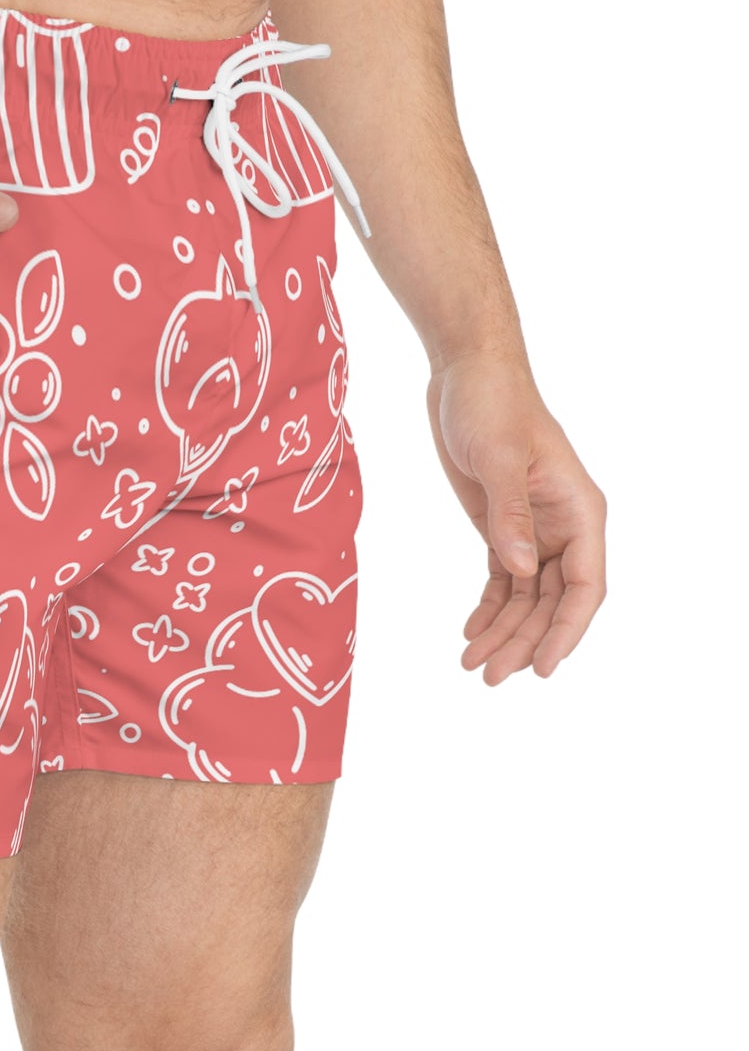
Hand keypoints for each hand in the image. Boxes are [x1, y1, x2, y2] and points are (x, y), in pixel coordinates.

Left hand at [425, 349, 606, 682]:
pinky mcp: (502, 524)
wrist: (466, 373)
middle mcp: (564, 527)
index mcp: (581, 512)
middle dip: (523, 641)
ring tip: (472, 665)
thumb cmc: (492, 405)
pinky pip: (504, 578)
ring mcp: (533, 528)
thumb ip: (511, 514)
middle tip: (487, 676)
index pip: (584, 587)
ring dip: (503, 631)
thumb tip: (521, 569)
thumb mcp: (500, 457)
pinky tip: (471, 630)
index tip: (541, 667)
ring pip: (526, 596)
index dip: (566, 631)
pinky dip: (489, 606)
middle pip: (552, 601)